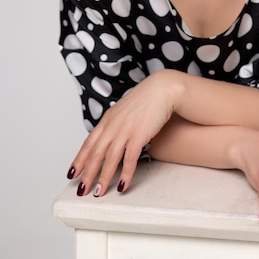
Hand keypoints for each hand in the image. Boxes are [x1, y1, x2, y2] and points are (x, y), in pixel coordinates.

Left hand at [66, 70, 180, 196]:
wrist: (161, 90)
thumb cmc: (145, 100)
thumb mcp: (123, 111)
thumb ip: (114, 124)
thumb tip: (109, 138)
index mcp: (107, 120)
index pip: (88, 143)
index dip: (79, 160)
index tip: (72, 173)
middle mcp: (113, 126)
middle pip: (95, 154)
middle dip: (87, 174)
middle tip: (81, 190)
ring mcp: (125, 131)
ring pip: (110, 159)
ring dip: (103, 178)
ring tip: (98, 193)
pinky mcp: (138, 135)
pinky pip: (129, 159)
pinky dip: (125, 174)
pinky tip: (122, 185)